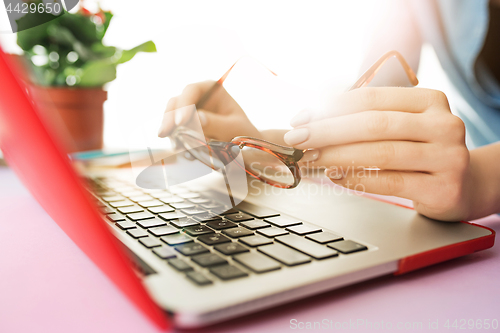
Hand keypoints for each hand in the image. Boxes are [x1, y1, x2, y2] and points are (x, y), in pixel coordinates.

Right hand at [157, 80, 261, 141]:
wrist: (245, 147)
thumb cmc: (244, 133)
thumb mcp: (234, 127)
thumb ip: (216, 123)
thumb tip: (197, 118)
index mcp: (211, 89)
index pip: (192, 91)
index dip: (184, 104)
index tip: (181, 122)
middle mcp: (198, 97)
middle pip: (177, 102)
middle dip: (170, 118)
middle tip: (166, 134)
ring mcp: (189, 112)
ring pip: (171, 116)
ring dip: (170, 129)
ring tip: (174, 145)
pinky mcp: (185, 127)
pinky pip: (174, 130)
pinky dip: (174, 138)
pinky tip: (177, 148)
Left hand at [284, 87, 472, 220]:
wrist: (466, 186)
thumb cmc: (422, 151)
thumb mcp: (404, 126)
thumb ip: (369, 118)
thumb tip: (314, 118)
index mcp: (430, 101)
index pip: (372, 98)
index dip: (331, 107)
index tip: (302, 117)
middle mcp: (444, 125)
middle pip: (374, 124)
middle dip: (328, 131)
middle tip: (297, 138)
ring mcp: (448, 158)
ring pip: (381, 153)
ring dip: (337, 155)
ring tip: (310, 158)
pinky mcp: (442, 189)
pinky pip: (390, 182)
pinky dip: (357, 178)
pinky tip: (334, 176)